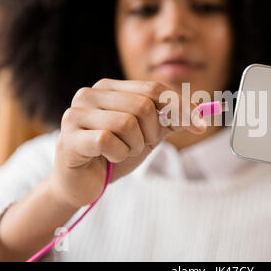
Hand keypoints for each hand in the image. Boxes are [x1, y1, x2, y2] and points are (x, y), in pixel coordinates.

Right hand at [49, 79, 206, 208]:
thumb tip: (201, 111)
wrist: (82, 182)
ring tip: (122, 151)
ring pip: (127, 123)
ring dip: (134, 145)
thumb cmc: (114, 153)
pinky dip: (118, 155)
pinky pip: (108, 141)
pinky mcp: (69, 137)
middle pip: (143, 105)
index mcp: (111, 87)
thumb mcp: (148, 134)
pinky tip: (108, 158)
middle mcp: (91, 94)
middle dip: (152, 132)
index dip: (181, 107)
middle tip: (143, 144)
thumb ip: (171, 119)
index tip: (201, 126)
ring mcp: (77, 114)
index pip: (155, 88)